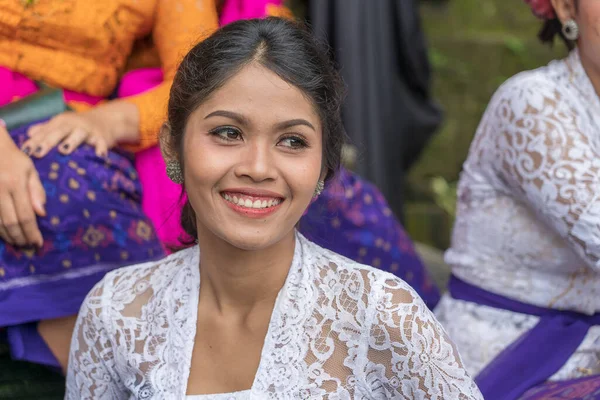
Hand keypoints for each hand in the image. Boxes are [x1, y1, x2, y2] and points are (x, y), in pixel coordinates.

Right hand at [0, 124, 45, 246]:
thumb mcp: (30, 170)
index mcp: (15, 183)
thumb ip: (36, 191)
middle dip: (21, 237)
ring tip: (18, 243)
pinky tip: (4, 235)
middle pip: (11, 222)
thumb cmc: (13, 158)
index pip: (26, 215)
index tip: (38, 243)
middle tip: (29, 246)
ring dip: (8, 237)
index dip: (32, 232)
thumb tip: (42, 214)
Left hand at [21, 101, 139, 157]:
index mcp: (61, 122)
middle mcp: (73, 124)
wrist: (107, 120)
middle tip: (38, 153)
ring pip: (78, 134)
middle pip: (59, 131)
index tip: (25, 151)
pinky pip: (101, 143)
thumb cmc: (79, 126)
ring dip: (71, 141)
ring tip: (64, 150)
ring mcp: (88, 130)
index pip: (45, 132)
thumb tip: (28, 133)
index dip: (35, 141)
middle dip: (48, 141)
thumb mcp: (62, 125)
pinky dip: (100, 148)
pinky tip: (99, 155)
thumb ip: (45, 129)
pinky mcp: (102, 137)